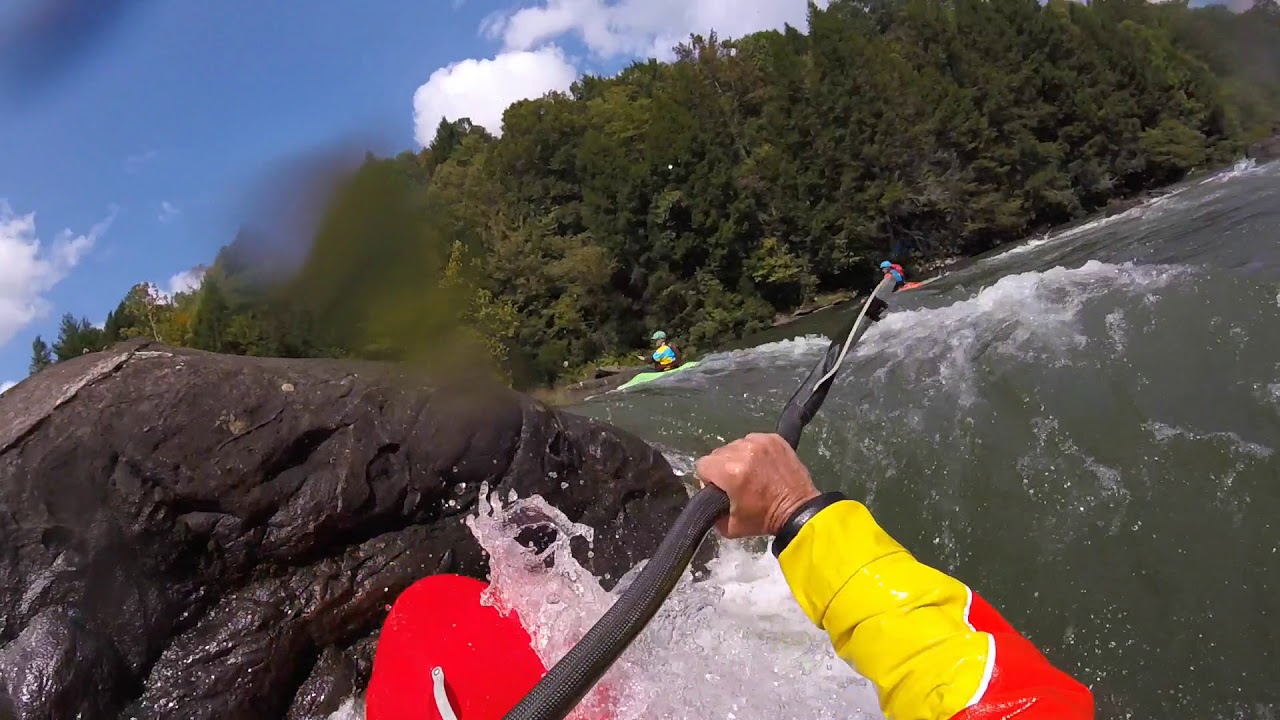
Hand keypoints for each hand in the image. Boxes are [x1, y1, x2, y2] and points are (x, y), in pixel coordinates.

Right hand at [695, 433, 819, 538]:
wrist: (798, 511)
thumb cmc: (764, 519)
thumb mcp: (729, 527)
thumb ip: (710, 512)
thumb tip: (708, 495)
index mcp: (731, 472)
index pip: (703, 465)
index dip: (708, 479)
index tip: (721, 488)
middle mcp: (744, 451)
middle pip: (718, 453)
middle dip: (722, 468)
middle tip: (737, 483)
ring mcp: (760, 442)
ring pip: (735, 445)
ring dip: (738, 457)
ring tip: (751, 473)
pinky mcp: (774, 438)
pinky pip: (752, 440)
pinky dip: (753, 451)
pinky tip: (761, 465)